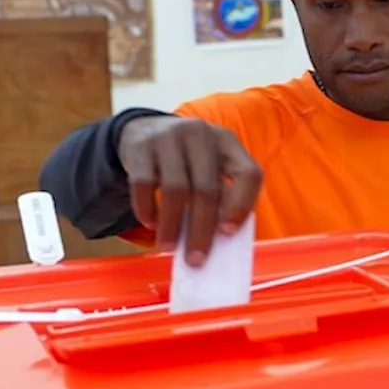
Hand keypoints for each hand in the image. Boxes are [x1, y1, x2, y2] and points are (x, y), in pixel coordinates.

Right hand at [118, 116, 262, 264]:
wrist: (145, 128)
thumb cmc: (188, 160)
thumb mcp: (209, 167)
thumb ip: (219, 196)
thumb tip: (218, 242)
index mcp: (229, 143)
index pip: (248, 174)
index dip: (242, 205)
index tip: (228, 234)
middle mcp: (202, 135)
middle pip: (207, 189)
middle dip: (201, 230)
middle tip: (196, 260)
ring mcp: (169, 137)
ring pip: (175, 189)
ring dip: (172, 225)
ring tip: (169, 247)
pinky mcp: (141, 146)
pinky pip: (144, 184)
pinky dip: (147, 210)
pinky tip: (151, 223)